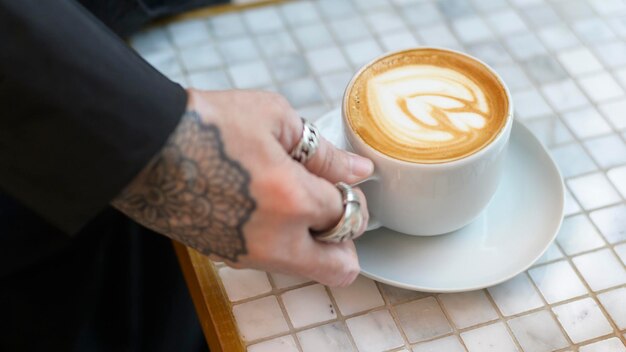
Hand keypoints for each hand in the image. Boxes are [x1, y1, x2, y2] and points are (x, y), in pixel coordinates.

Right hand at [112, 89, 373, 286]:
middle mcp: (273, 239)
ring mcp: (247, 255)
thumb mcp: (275, 119)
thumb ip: (325, 154)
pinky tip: (261, 203)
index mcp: (291, 199)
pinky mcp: (226, 257)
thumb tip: (357, 172)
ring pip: (306, 267)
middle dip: (345, 237)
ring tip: (290, 198)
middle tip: (330, 207)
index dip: (351, 194)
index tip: (341, 181)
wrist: (144, 144)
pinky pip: (272, 260)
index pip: (349, 213)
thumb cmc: (207, 124)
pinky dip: (280, 240)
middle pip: (340, 266)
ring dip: (312, 240)